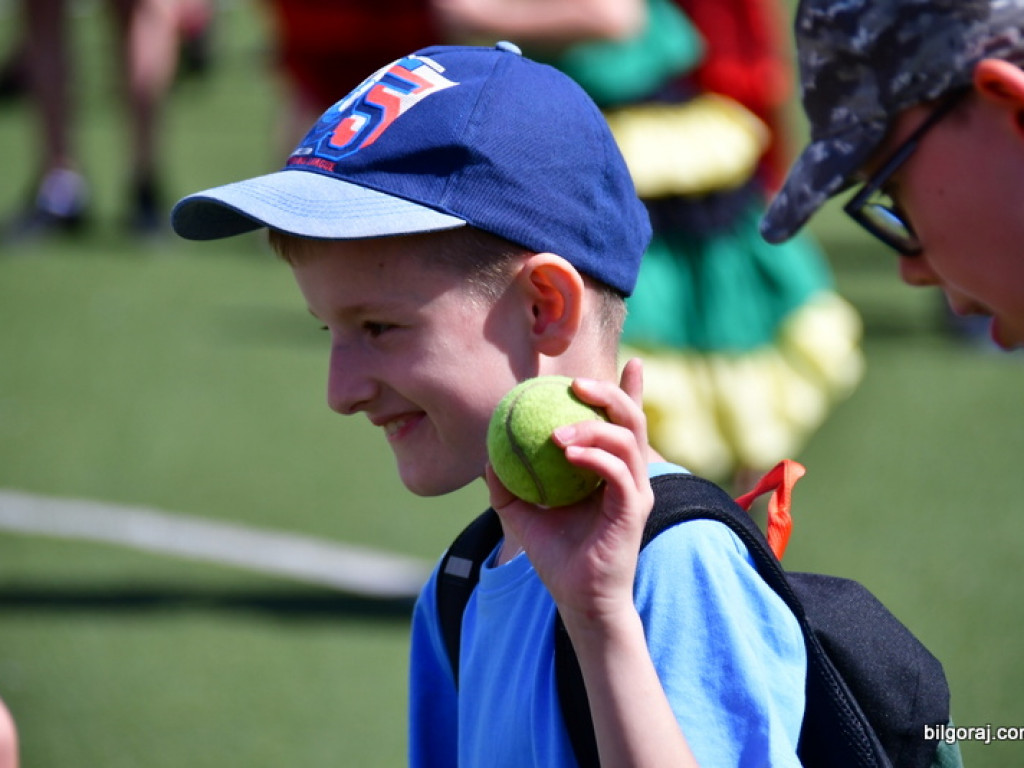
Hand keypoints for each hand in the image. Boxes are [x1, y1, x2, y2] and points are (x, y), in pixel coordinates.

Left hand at [486, 358, 653, 627]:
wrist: (577, 600)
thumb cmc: (556, 556)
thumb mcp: (522, 512)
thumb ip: (509, 481)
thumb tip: (488, 452)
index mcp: (612, 470)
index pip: (625, 423)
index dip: (631, 389)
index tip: (634, 360)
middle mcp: (631, 474)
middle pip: (631, 418)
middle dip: (610, 392)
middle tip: (577, 383)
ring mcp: (637, 490)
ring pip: (627, 439)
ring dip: (592, 426)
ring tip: (557, 432)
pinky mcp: (634, 509)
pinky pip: (619, 471)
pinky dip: (595, 456)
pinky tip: (567, 452)